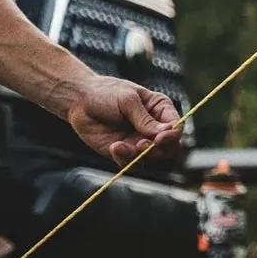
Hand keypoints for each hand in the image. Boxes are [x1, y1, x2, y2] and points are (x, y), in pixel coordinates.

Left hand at [67, 75, 181, 165]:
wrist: (80, 102)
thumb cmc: (106, 93)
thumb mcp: (127, 100)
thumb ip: (144, 118)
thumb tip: (164, 133)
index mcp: (160, 109)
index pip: (176, 126)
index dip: (172, 135)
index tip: (160, 138)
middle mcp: (153, 128)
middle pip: (170, 147)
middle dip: (157, 150)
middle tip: (141, 144)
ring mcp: (139, 141)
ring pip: (151, 158)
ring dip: (139, 155)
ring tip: (122, 145)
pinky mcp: (124, 152)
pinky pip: (132, 164)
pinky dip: (124, 159)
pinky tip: (114, 147)